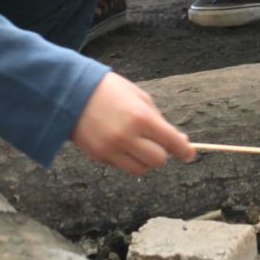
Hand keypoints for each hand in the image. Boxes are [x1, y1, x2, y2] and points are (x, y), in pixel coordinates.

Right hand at [70, 71, 195, 174]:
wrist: (71, 93)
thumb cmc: (110, 90)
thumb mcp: (139, 96)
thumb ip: (159, 120)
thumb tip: (179, 142)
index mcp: (141, 117)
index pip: (171, 142)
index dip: (183, 150)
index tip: (188, 153)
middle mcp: (128, 137)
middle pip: (158, 160)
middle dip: (162, 152)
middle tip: (157, 141)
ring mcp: (112, 150)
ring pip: (141, 169)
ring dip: (146, 159)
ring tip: (139, 143)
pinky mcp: (100, 158)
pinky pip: (123, 166)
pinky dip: (128, 159)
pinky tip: (122, 143)